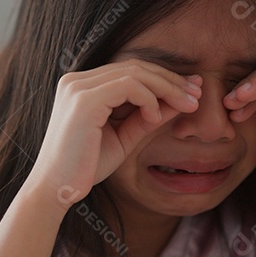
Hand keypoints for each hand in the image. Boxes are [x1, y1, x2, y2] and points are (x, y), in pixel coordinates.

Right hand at [26, 59, 200, 207]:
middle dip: (171, 79)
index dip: (164, 78)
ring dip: (167, 87)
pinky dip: (149, 99)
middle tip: (198, 94)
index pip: (129, 71)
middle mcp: (76, 80)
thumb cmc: (86, 167)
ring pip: (135, 72)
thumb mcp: (124, 137)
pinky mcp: (84, 100)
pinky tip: (156, 119)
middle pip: (135, 66)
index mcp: (81, 86)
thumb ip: (147, 116)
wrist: (57, 190)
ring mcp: (78, 87)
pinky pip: (128, 86)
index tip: (191, 92)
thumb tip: (180, 101)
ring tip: (188, 105)